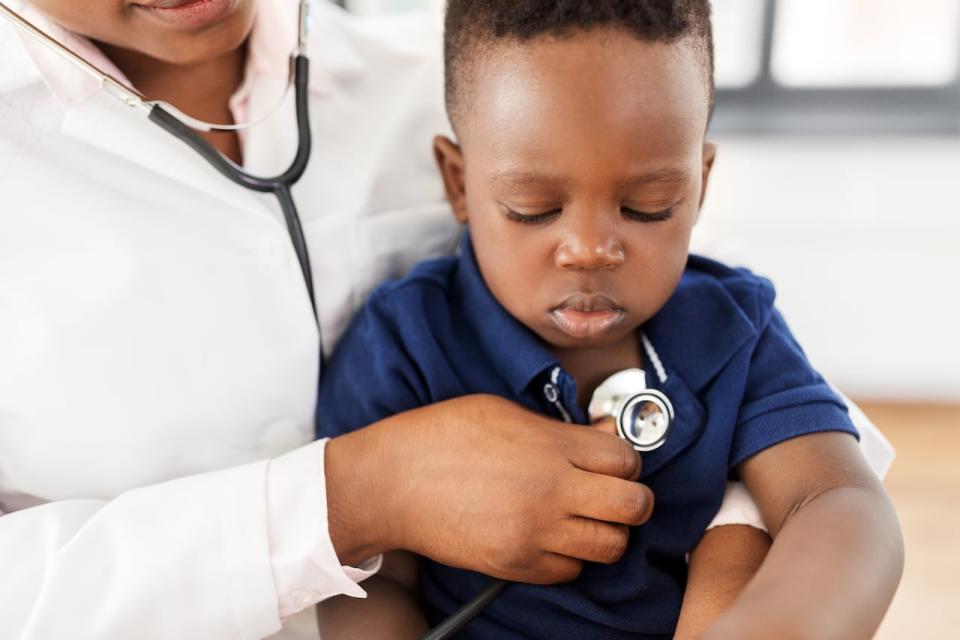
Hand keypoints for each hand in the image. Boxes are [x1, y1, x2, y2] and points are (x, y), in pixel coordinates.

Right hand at [325, 395, 653, 583]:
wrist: (391, 482)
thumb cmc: (439, 437)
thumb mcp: (502, 411)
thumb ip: (558, 427)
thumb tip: (604, 438)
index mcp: (549, 445)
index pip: (627, 460)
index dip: (626, 460)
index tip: (614, 461)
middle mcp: (550, 490)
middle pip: (634, 506)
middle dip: (632, 499)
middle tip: (614, 493)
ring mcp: (534, 531)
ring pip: (610, 545)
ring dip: (605, 531)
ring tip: (583, 517)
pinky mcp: (516, 563)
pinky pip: (570, 571)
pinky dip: (569, 556)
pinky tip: (550, 536)